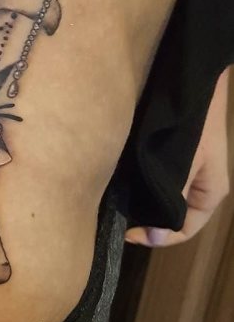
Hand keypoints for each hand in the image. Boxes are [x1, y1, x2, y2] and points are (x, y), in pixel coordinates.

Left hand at [125, 67, 230, 246]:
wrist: (190, 83)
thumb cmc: (194, 123)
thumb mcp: (186, 162)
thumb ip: (174, 197)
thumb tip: (156, 232)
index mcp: (209, 194)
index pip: (183, 231)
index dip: (156, 238)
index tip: (127, 234)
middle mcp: (197, 187)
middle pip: (170, 217)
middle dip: (145, 222)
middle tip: (115, 218)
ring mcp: (185, 172)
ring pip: (160, 200)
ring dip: (139, 204)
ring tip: (113, 204)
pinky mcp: (170, 158)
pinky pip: (154, 181)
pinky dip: (137, 186)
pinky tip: (117, 184)